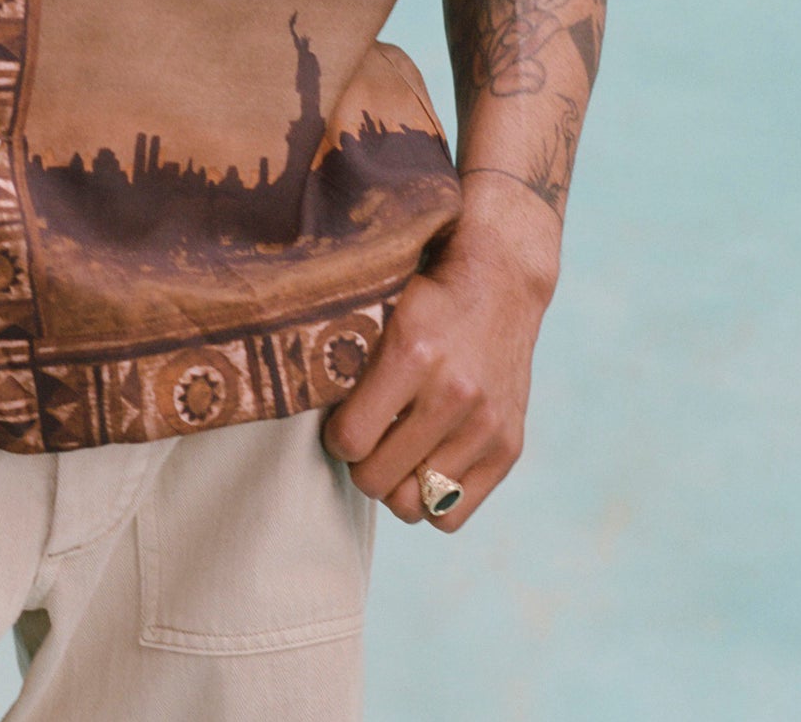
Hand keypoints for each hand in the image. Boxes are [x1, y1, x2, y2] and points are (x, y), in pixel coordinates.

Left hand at [325, 181, 559, 530]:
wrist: (499, 283)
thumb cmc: (424, 296)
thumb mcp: (379, 307)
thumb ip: (344, 354)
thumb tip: (291, 402)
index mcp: (413, 352)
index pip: (351, 440)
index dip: (336, 437)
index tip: (340, 423)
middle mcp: (454, 392)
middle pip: (378, 480)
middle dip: (362, 464)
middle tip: (366, 439)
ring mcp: (486, 424)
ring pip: (414, 505)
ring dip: (396, 483)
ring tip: (395, 452)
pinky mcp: (509, 447)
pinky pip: (452, 517)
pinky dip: (432, 501)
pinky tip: (425, 464)